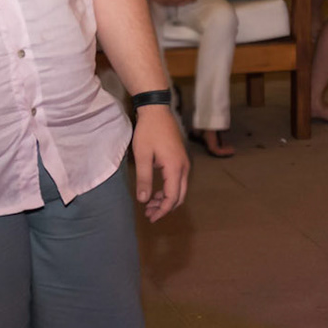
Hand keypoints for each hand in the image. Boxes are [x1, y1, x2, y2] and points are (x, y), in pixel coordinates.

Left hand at [132, 103, 188, 221]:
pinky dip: (169, 189)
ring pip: (180, 189)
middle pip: (179, 196)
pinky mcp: (180, 159)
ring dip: (167, 199)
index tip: (150, 217)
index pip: (172, 197)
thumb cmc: (148, 132)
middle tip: (149, 214)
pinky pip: (178, 180)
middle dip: (165, 207)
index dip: (162, 210)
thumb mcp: (142, 156)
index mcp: (175, 168)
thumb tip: (144, 200)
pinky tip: (156, 190)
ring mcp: (184, 163)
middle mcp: (184, 167)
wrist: (157, 110)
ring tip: (150, 204)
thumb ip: (144, 179)